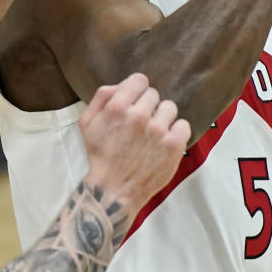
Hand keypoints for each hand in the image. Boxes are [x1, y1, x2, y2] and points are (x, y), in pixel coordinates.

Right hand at [79, 74, 190, 210]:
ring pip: (170, 107)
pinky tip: (164, 142)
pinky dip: (176, 132)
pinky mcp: (174, 145)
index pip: (139, 80)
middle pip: (154, 94)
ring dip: (162, 118)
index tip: (136, 102)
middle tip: (140, 125)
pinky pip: (183, 125)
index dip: (137, 91)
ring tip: (153, 134)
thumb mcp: (87, 122)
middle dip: (147, 107)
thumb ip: (102, 97)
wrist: (114, 190)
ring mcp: (158, 130)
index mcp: (117, 107)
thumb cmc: (101, 156)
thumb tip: (122, 85)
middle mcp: (139, 116)